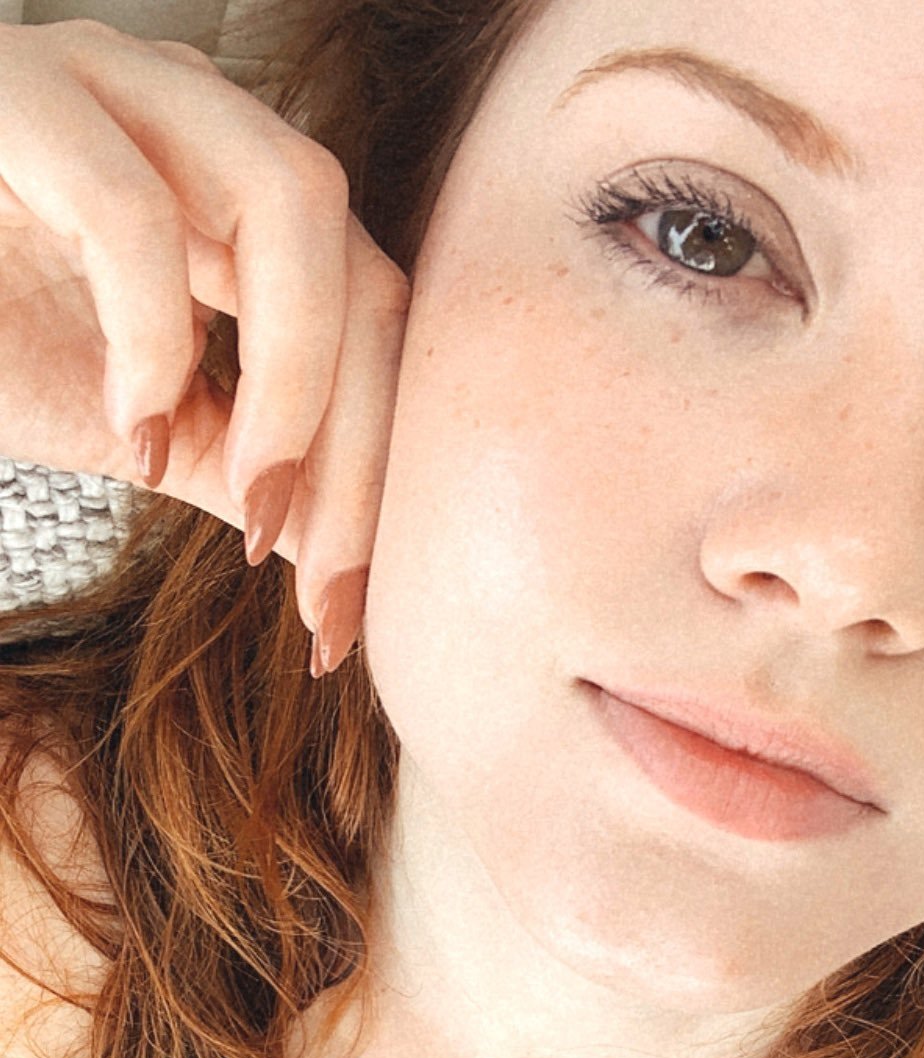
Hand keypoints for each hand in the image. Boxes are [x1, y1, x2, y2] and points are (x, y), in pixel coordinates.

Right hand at [0, 18, 410, 649]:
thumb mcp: (140, 427)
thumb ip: (242, 468)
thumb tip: (338, 552)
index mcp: (242, 193)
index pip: (370, 314)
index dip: (382, 461)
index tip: (347, 602)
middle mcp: (203, 117)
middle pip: (358, 267)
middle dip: (357, 444)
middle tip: (324, 579)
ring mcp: (120, 85)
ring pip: (288, 202)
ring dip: (293, 381)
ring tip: (253, 501)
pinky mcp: (22, 95)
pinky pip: (132, 212)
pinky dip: (155, 340)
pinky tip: (134, 435)